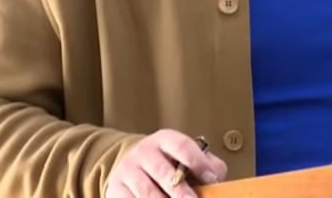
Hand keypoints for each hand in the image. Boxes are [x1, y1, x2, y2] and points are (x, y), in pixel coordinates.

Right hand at [106, 129, 227, 197]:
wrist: (132, 166)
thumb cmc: (170, 164)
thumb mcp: (187, 156)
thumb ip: (207, 165)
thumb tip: (216, 180)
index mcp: (165, 140)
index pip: (181, 146)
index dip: (197, 162)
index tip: (211, 179)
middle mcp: (144, 152)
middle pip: (163, 172)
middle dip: (180, 191)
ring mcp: (127, 171)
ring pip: (146, 192)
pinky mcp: (116, 189)